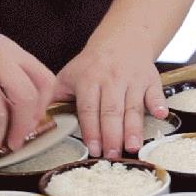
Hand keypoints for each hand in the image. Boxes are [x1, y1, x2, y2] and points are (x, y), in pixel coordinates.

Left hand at [55, 40, 167, 157]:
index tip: (93, 148)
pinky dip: (159, 104)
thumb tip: (34, 121)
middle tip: (112, 155)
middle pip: (111, 111)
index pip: (89, 108)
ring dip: (134, 128)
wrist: (123, 40)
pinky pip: (156, 93)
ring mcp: (133, 81)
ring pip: (133, 107)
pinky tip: (161, 115)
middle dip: (112, 135)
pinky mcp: (151, 80)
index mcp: (89, 80)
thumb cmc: (93, 64)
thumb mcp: (68, 75)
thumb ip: (53, 98)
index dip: (91, 129)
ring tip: (133, 147)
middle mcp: (111, 80)